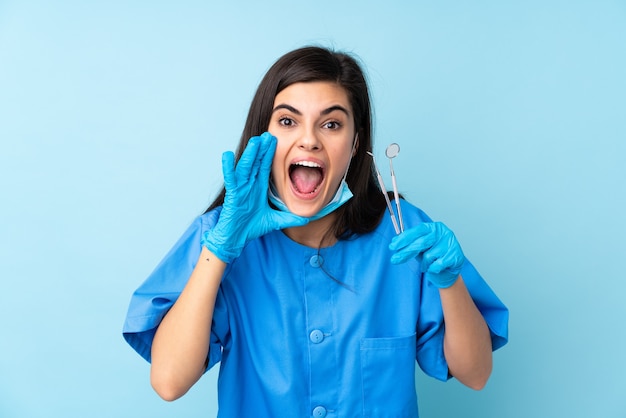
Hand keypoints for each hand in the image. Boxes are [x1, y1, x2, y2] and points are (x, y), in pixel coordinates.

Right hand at [202, 132, 308, 262]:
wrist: (236, 238)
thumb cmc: (251, 227)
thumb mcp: (275, 221)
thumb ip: (289, 219)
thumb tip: (306, 219)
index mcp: (258, 188)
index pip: (265, 167)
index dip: (269, 154)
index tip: (274, 141)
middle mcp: (249, 185)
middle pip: (256, 163)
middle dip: (262, 149)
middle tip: (269, 134)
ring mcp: (240, 188)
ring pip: (245, 167)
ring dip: (250, 154)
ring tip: (256, 140)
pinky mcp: (232, 194)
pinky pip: (230, 179)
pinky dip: (228, 167)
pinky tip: (227, 155)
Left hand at [389, 222, 464, 287]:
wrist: (449, 271)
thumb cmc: (434, 256)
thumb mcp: (420, 248)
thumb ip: (410, 244)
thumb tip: (394, 242)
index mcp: (434, 227)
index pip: (417, 230)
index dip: (404, 238)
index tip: (393, 246)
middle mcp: (443, 233)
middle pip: (421, 242)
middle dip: (406, 252)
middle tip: (395, 259)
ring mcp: (451, 244)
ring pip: (428, 256)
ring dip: (424, 264)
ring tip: (427, 265)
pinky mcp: (456, 256)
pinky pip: (437, 265)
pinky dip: (433, 269)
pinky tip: (436, 268)